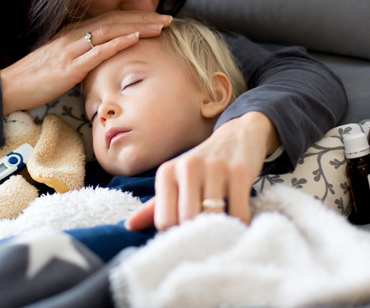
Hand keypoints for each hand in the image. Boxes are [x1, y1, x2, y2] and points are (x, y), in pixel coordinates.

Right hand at [0, 11, 171, 113]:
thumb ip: (80, 56)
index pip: (109, 19)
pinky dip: (118, 43)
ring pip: (110, 31)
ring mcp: (71, 49)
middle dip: (143, 18)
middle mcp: (73, 35)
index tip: (156, 17)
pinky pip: (97, 51)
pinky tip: (135, 39)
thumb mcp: (60, 62)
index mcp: (72, 33)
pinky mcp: (70, 66)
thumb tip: (100, 59)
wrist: (10, 87)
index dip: (134, 16)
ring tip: (159, 26)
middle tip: (168, 17)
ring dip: (137, 27)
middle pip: (114, 20)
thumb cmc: (35, 79)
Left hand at [126, 111, 278, 229]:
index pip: (164, 220)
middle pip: (187, 220)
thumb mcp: (175, 180)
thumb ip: (154, 206)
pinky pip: (238, 211)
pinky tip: (239, 220)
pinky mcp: (239, 171)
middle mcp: (187, 167)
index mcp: (167, 172)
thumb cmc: (201, 166)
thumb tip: (129, 227)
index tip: (186, 231)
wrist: (237, 136)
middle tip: (206, 233)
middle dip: (198, 232)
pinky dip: (240, 222)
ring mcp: (214, 168)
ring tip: (222, 227)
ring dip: (220, 228)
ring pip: (213, 216)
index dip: (176, 233)